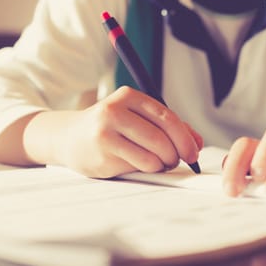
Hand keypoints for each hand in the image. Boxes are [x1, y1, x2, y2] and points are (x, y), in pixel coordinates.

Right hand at [24, 86, 202, 177]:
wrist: (69, 138)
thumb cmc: (110, 128)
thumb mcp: (137, 118)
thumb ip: (168, 126)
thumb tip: (197, 142)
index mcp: (128, 96)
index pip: (167, 116)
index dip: (185, 137)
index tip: (194, 151)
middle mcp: (115, 110)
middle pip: (161, 137)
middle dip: (177, 153)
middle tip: (178, 160)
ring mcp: (106, 132)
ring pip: (152, 154)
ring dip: (164, 163)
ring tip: (160, 163)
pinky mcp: (102, 153)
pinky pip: (139, 165)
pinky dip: (149, 169)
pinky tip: (142, 165)